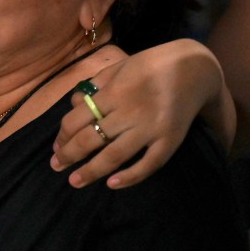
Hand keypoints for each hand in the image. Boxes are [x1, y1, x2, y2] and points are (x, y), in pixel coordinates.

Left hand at [50, 39, 230, 188]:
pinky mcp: (170, 140)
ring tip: (74, 182)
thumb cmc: (150, 65)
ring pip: (115, 155)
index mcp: (113, 92)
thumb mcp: (118, 67)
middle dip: (69, 155)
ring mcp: (150, 128)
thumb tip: (73, 104)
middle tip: (56, 167)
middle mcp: (129, 111)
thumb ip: (95, 85)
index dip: (62, 136)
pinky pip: (149, 163)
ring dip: (91, 171)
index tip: (55, 148)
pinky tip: (111, 184)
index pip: (77, 119)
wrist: (194, 68)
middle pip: (90, 138)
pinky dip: (130, 176)